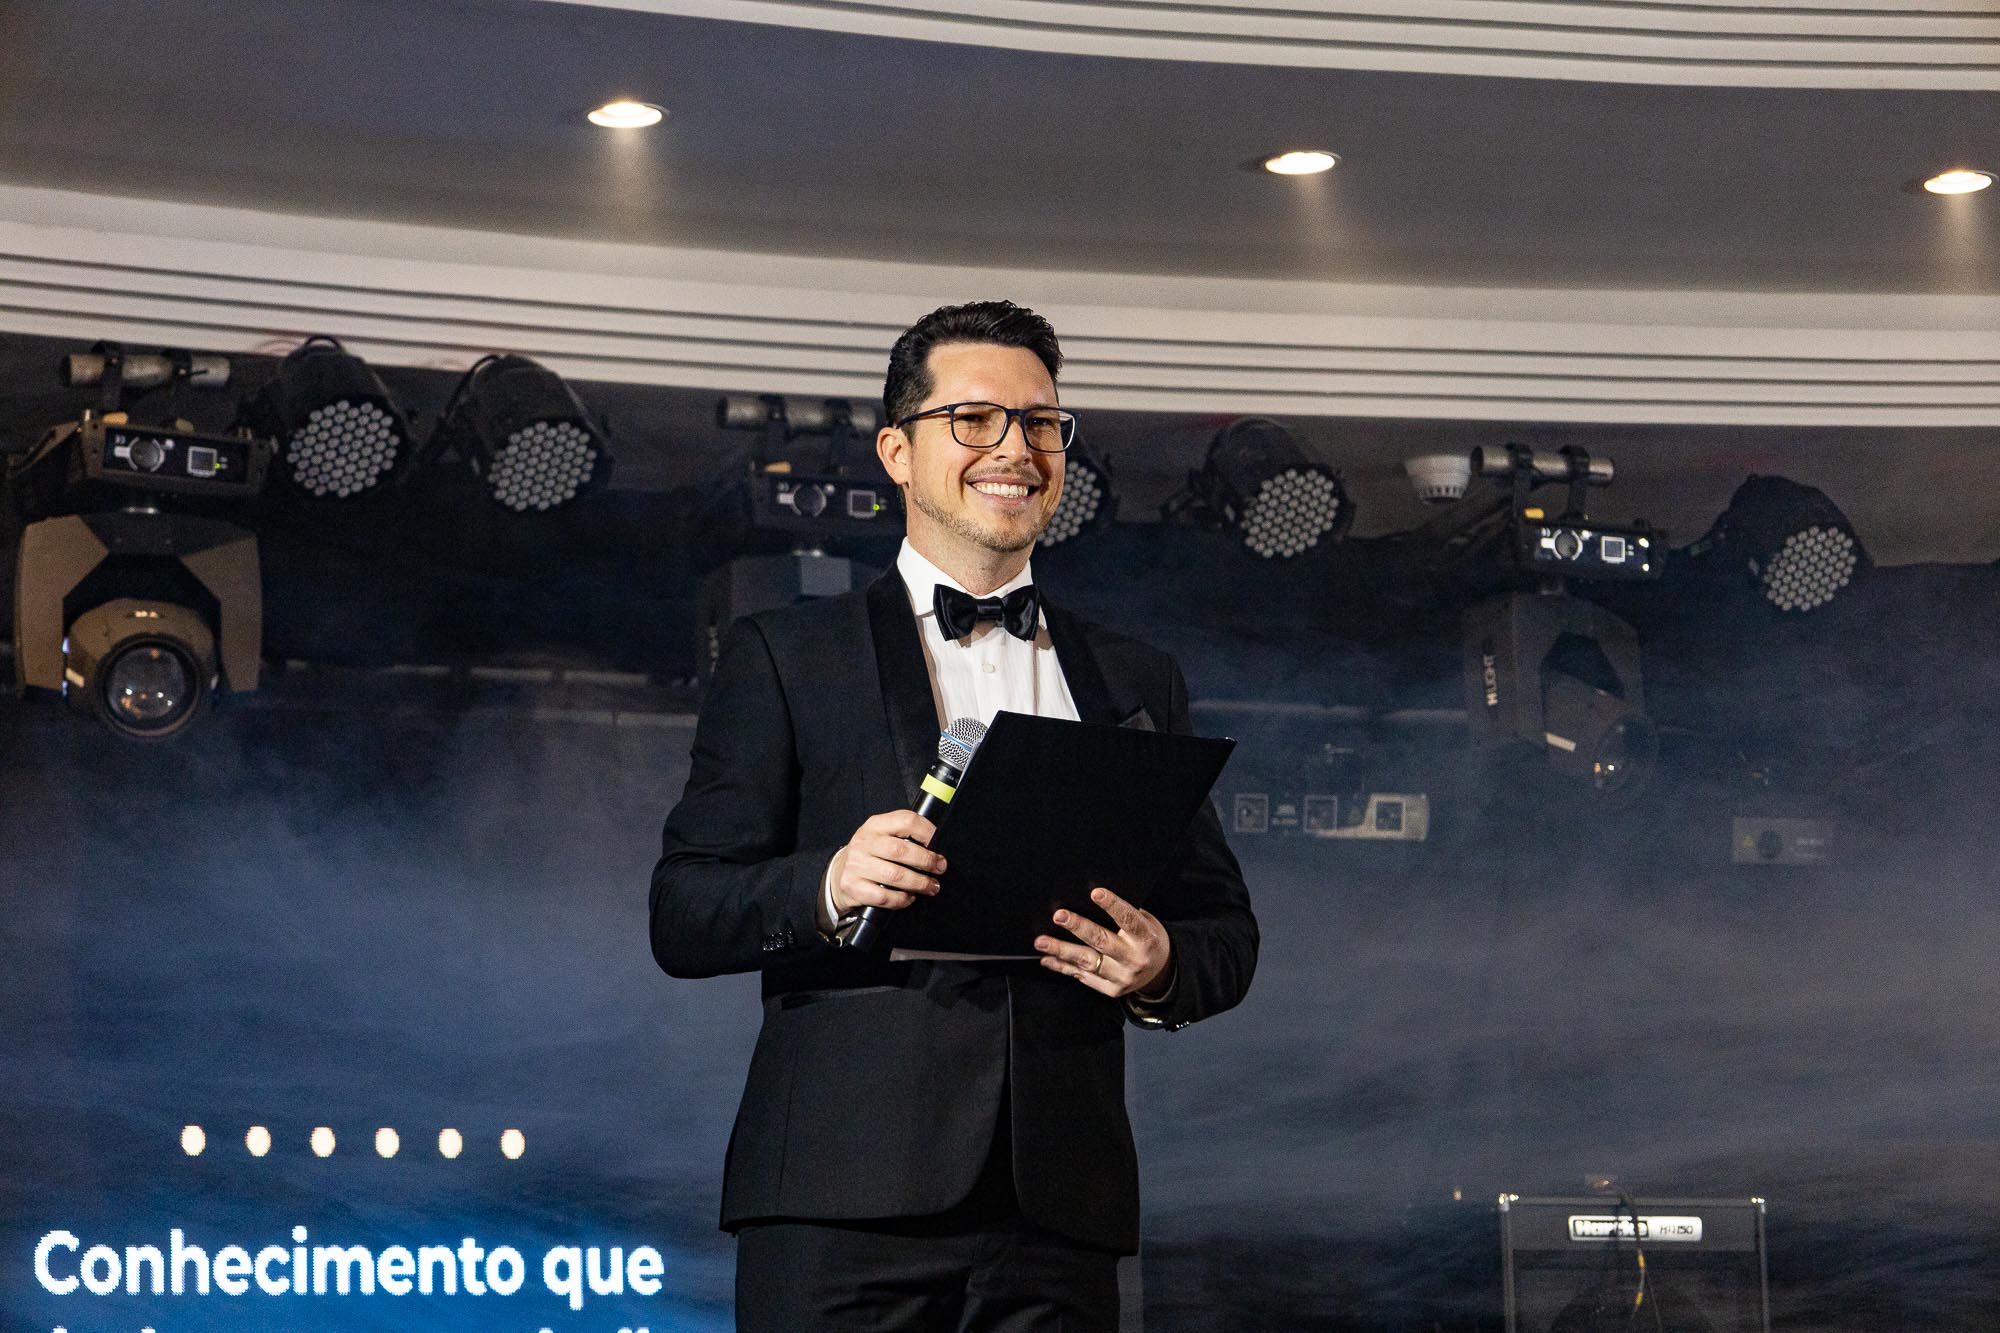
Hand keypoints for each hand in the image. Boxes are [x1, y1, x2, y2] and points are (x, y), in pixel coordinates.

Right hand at [828, 810, 944, 916]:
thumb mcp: (882, 836)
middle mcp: (864, 842)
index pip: (905, 820)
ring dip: (919, 883)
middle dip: (926, 861)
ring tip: (931, 886)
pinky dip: (902, 899)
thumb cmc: (869, 854)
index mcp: (875, 825)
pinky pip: (884, 896)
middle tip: (940, 868)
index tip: (939, 845)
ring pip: (895, 875)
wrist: (838, 873)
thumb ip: (904, 836)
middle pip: (901, 850)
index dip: (927, 832)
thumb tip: (936, 847)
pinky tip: (909, 897)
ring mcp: (856, 865)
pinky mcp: (852, 886)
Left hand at [1036, 886, 1172, 999]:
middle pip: (1102, 941)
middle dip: (1078, 927)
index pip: (1128, 919)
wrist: (1161, 972)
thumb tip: (1091, 898)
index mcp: (1146, 939)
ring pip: (1087, 961)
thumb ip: (1125, 915)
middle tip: (1059, 916)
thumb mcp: (1146, 923)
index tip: (1095, 892)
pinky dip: (1063, 966)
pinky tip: (1047, 958)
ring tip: (1041, 942)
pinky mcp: (1111, 990)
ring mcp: (1122, 977)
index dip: (1112, 905)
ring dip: (1061, 950)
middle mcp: (1134, 959)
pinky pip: (1082, 976)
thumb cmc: (1147, 939)